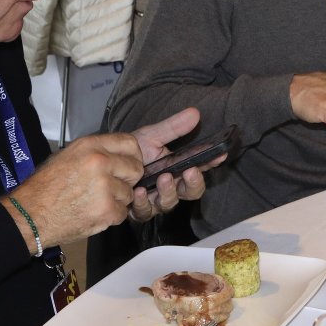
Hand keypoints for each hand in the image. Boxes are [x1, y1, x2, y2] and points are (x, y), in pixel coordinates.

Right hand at [9, 134, 145, 248]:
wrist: (29, 216)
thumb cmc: (44, 187)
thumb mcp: (66, 156)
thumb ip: (94, 152)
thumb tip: (117, 155)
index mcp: (90, 146)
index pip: (130, 143)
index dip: (132, 156)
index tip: (128, 164)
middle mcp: (100, 162)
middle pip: (135, 169)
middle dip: (126, 180)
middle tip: (110, 187)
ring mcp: (105, 187)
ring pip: (129, 193)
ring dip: (117, 200)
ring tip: (94, 201)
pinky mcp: (106, 210)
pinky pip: (123, 212)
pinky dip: (111, 216)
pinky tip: (93, 213)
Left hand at [124, 108, 217, 222]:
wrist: (106, 161)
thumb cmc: (131, 150)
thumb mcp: (152, 135)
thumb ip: (173, 128)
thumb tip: (195, 113)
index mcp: (178, 168)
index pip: (201, 167)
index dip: (212, 163)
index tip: (219, 155)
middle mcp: (170, 186)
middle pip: (191, 192)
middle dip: (194, 183)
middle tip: (189, 172)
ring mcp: (155, 199)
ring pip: (170, 203)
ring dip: (169, 191)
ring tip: (163, 178)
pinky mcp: (138, 210)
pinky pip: (145, 212)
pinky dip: (143, 202)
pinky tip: (139, 191)